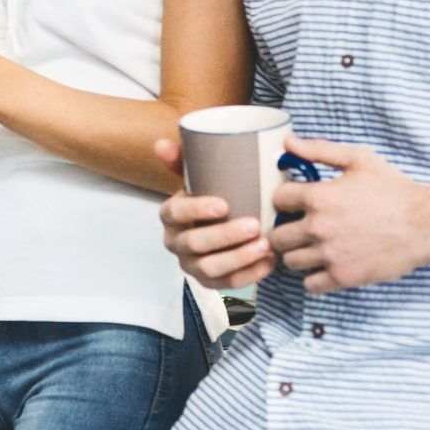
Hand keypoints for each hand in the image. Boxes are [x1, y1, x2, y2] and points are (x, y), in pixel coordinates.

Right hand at [156, 138, 275, 287]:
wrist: (220, 223)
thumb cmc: (211, 195)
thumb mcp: (198, 176)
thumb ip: (183, 158)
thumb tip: (161, 144)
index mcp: (170, 215)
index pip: (175, 213)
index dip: (197, 210)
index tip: (224, 205)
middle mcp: (176, 242)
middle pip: (195, 243)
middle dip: (226, 236)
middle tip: (255, 225)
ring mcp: (191, 265)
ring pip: (210, 268)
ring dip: (239, 258)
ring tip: (266, 245)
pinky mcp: (209, 282)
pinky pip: (227, 285)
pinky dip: (250, 275)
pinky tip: (269, 261)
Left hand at [269, 136, 429, 293]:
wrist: (427, 223)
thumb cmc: (395, 189)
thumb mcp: (359, 159)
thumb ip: (320, 150)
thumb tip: (288, 142)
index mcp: (318, 197)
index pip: (276, 199)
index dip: (286, 199)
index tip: (296, 203)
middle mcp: (318, 227)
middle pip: (276, 235)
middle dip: (285, 230)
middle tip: (300, 228)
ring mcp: (330, 254)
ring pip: (289, 261)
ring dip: (297, 254)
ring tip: (313, 248)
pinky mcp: (344, 277)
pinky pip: (310, 285)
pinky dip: (314, 278)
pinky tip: (326, 266)